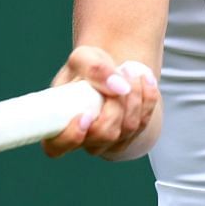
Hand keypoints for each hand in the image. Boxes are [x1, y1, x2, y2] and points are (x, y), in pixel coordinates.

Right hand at [40, 46, 159, 159]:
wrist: (107, 72)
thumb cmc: (87, 68)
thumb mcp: (84, 58)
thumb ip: (94, 69)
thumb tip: (119, 87)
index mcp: (58, 124)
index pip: (56, 147)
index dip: (71, 137)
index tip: (86, 115)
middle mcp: (82, 140)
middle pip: (104, 134)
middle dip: (117, 104)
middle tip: (119, 75)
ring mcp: (107, 143)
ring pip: (128, 128)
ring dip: (134, 95)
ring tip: (130, 71)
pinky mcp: (129, 138)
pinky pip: (144, 123)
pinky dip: (148, 97)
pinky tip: (144, 79)